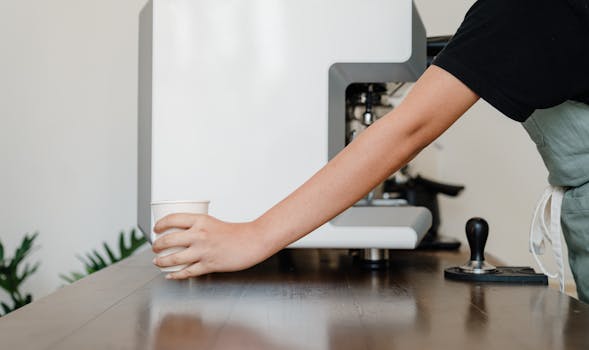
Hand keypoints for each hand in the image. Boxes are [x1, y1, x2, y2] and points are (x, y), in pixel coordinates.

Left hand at [151, 214, 274, 278]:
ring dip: (161, 261)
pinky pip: (187, 272)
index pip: (172, 219)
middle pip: (168, 240)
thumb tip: (181, 233)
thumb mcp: (213, 223)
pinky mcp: (208, 264)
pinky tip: (171, 275)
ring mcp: (203, 251)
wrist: (252, 242)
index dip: (160, 225)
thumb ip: (198, 227)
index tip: (156, 229)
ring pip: (174, 258)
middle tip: (155, 247)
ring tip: (157, 261)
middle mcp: (199, 235)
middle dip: (157, 246)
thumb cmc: (236, 233)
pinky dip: (176, 275)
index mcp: (200, 220)